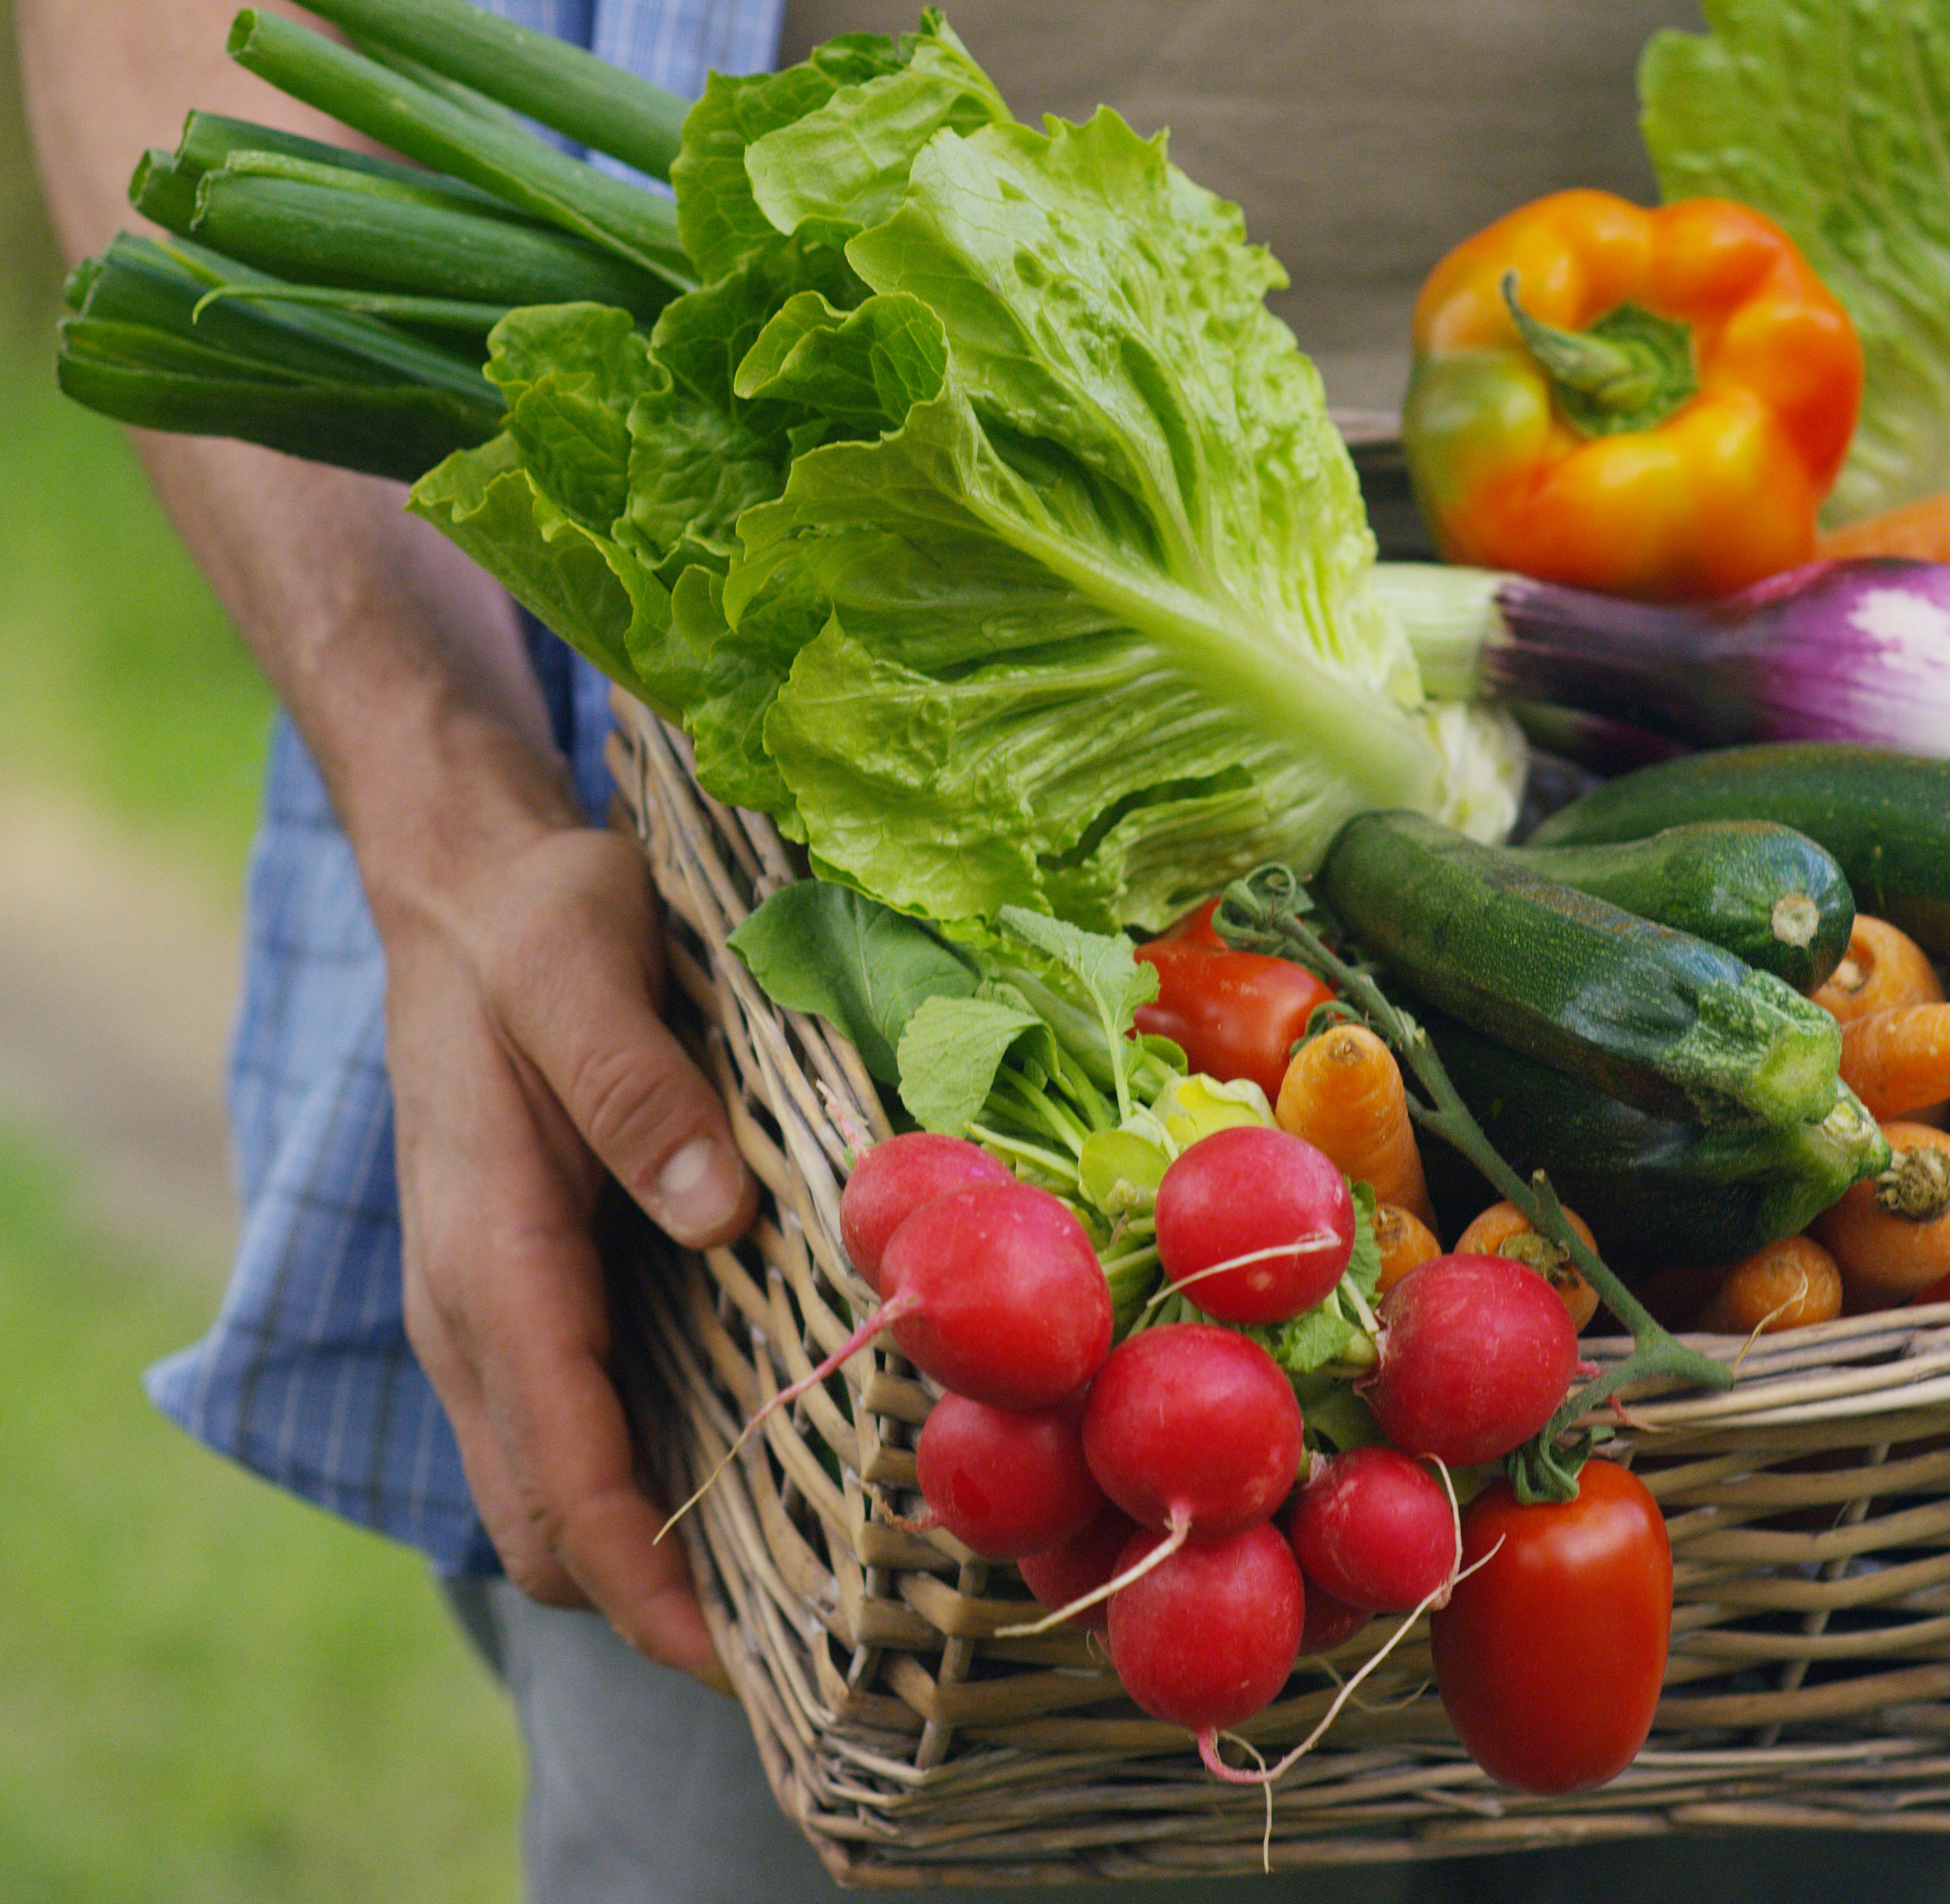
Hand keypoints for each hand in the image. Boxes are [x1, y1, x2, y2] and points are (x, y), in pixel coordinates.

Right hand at [383, 806, 756, 1681]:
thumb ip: (635, 1086)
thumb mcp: (582, 964)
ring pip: (549, 1490)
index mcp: (489, 1256)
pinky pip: (566, 1429)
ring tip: (790, 1583)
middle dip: (650, 1603)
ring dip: (644, 1556)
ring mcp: (487, 1310)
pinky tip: (742, 1473)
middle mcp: (472, 1311)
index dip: (642, 1585)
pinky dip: (633, 1485)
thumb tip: (712, 1213)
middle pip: (545, 1522)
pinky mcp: (521, 1291)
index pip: (559, 1471)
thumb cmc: (535, 920)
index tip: (735, 1662)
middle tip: (802, 1635)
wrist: (467, 887)